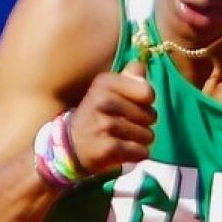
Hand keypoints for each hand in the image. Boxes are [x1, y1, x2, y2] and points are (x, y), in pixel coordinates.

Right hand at [68, 59, 155, 175]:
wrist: (71, 146)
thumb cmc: (97, 115)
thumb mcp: (108, 91)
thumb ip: (128, 77)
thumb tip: (141, 66)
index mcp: (104, 83)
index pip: (147, 92)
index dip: (146, 103)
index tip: (133, 106)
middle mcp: (102, 100)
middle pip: (150, 115)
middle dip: (144, 124)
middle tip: (126, 127)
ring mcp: (104, 125)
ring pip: (147, 135)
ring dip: (141, 141)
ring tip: (124, 139)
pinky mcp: (107, 148)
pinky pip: (140, 151)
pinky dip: (137, 155)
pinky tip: (124, 152)